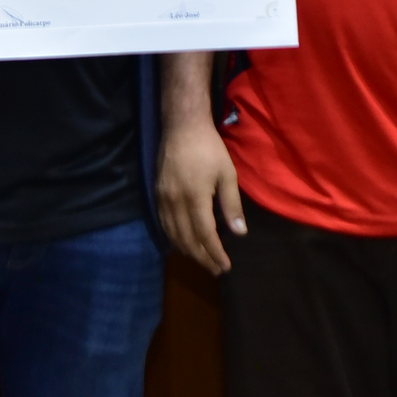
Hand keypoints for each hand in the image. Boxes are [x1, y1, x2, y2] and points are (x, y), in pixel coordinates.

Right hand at [156, 117, 245, 274]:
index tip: (225, 266)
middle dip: (202, 257)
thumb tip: (239, 233)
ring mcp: (163, 198)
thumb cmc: (209, 148)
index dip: (215, 253)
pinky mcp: (157, 193)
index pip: (205, 235)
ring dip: (188, 251)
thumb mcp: (227, 174)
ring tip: (202, 260)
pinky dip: (174, 238)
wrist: (181, 126)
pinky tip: (182, 243)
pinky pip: (164, 223)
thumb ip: (231, 205)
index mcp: (195, 197)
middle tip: (216, 269)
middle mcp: (176, 202)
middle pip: (187, 239)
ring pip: (173, 234)